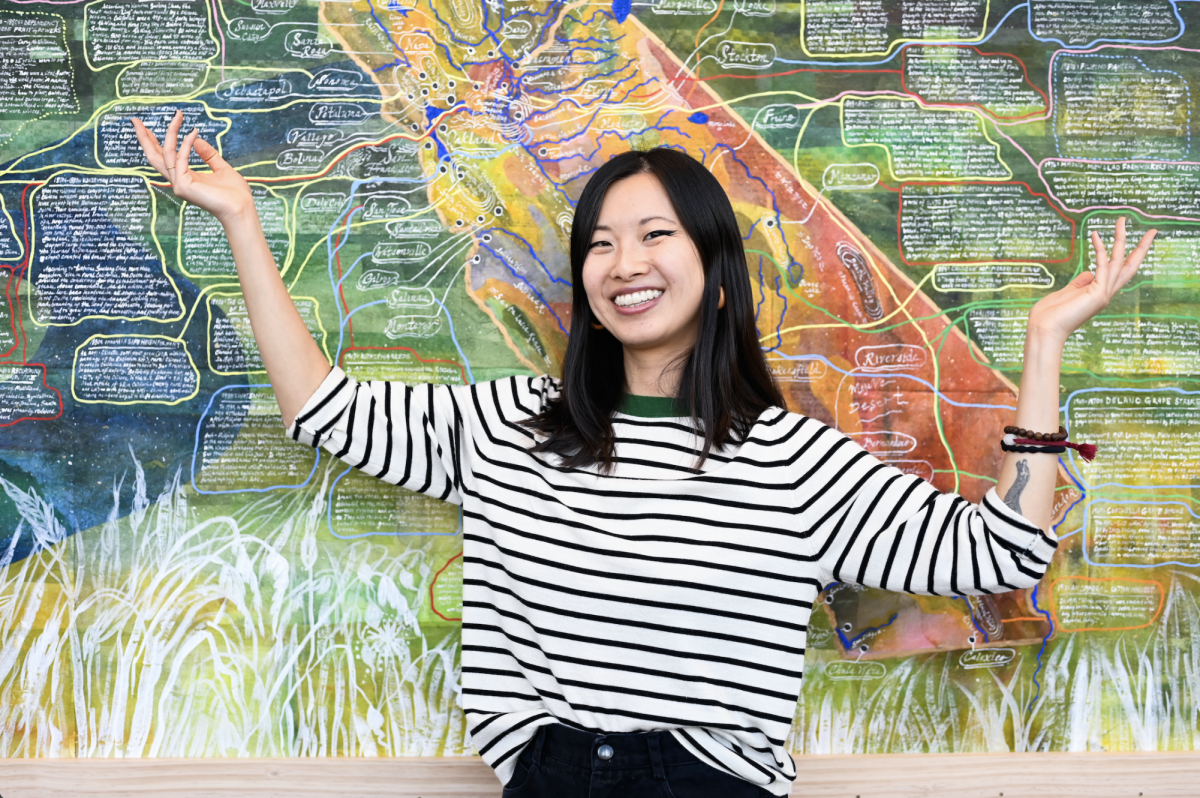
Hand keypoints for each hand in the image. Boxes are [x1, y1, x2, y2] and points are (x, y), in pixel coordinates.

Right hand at [131, 110, 253, 223]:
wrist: (242, 209)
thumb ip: (208, 154)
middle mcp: (178, 182)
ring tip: (177, 115)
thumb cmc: (235, 194)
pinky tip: (193, 132)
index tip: (148, 127)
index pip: (164, 158)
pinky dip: (186, 144)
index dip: (155, 142)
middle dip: (145, 138)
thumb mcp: (221, 168)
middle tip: (135, 120)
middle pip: (154, 157)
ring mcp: (178, 185)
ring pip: (165, 154)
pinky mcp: (183, 186)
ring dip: (170, 132)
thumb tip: (196, 137)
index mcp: (185, 178)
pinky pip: (180, 159)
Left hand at [1026, 217, 1156, 345]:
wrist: (1043, 330)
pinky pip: (1102, 266)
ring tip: (1121, 220)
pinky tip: (1095, 235)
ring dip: (1120, 239)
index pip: (1120, 272)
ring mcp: (1103, 294)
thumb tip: (1089, 271)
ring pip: (1119, 262)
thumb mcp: (1067, 293)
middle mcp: (1106, 294)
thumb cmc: (1050, 314)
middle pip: (1130, 266)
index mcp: (1099, 294)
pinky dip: (1100, 249)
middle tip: (1153, 230)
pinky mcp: (1097, 294)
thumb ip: (1080, 283)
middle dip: (1141, 248)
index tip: (1135, 241)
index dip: (1129, 256)